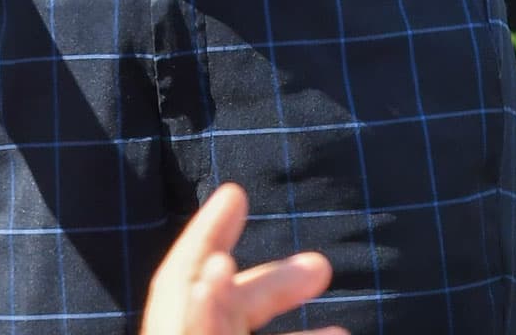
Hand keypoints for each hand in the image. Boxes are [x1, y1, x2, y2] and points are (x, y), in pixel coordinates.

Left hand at [140, 185, 346, 334]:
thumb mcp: (198, 327)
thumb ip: (201, 315)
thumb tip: (215, 265)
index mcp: (172, 326)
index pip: (181, 277)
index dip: (208, 234)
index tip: (236, 194)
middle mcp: (183, 333)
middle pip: (226, 305)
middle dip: (272, 285)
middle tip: (322, 267)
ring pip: (242, 332)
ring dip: (297, 334)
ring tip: (343, 331)